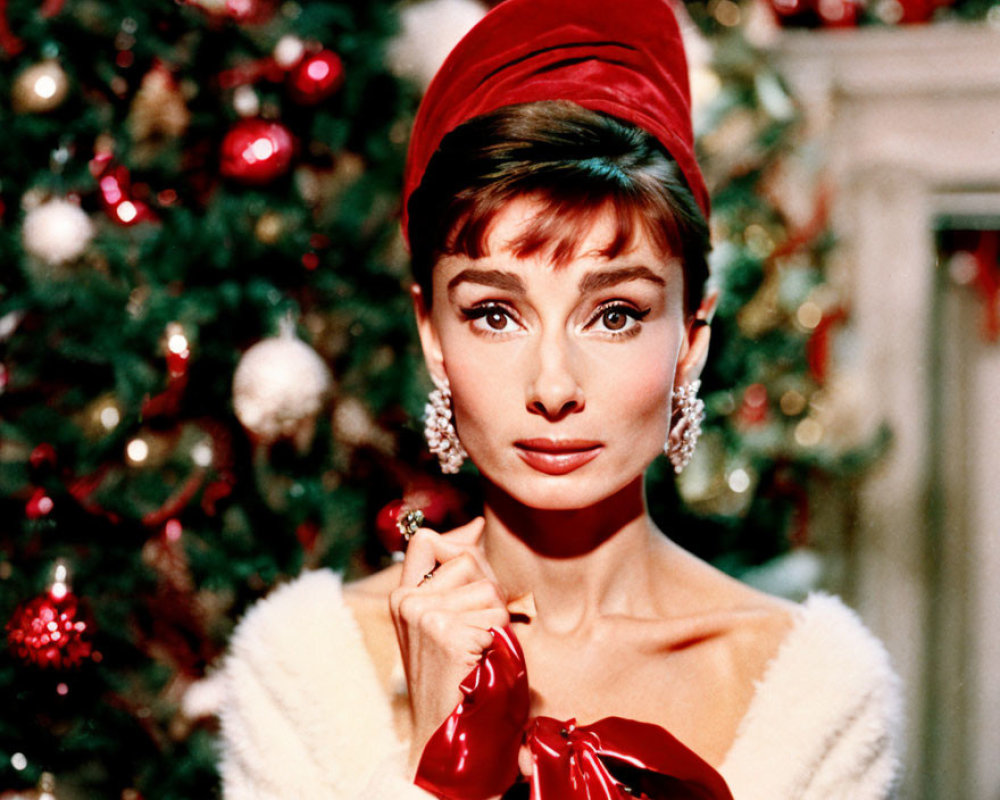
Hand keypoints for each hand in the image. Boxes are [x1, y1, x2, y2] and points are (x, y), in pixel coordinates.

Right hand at [388, 516, 508, 773]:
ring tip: (479, 650)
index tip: (476, 565)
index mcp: (404, 596)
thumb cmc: (456, 678)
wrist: (445, 734)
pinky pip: (495, 616)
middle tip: (479, 632)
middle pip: (470, 561)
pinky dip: (500, 640)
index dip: (458, 544)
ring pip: (488, 590)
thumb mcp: (451, 618)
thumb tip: (477, 523)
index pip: (426, 540)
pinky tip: (480, 661)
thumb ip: (460, 572)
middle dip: (488, 593)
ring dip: (497, 620)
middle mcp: (407, 601)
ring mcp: (421, 615)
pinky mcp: (443, 632)